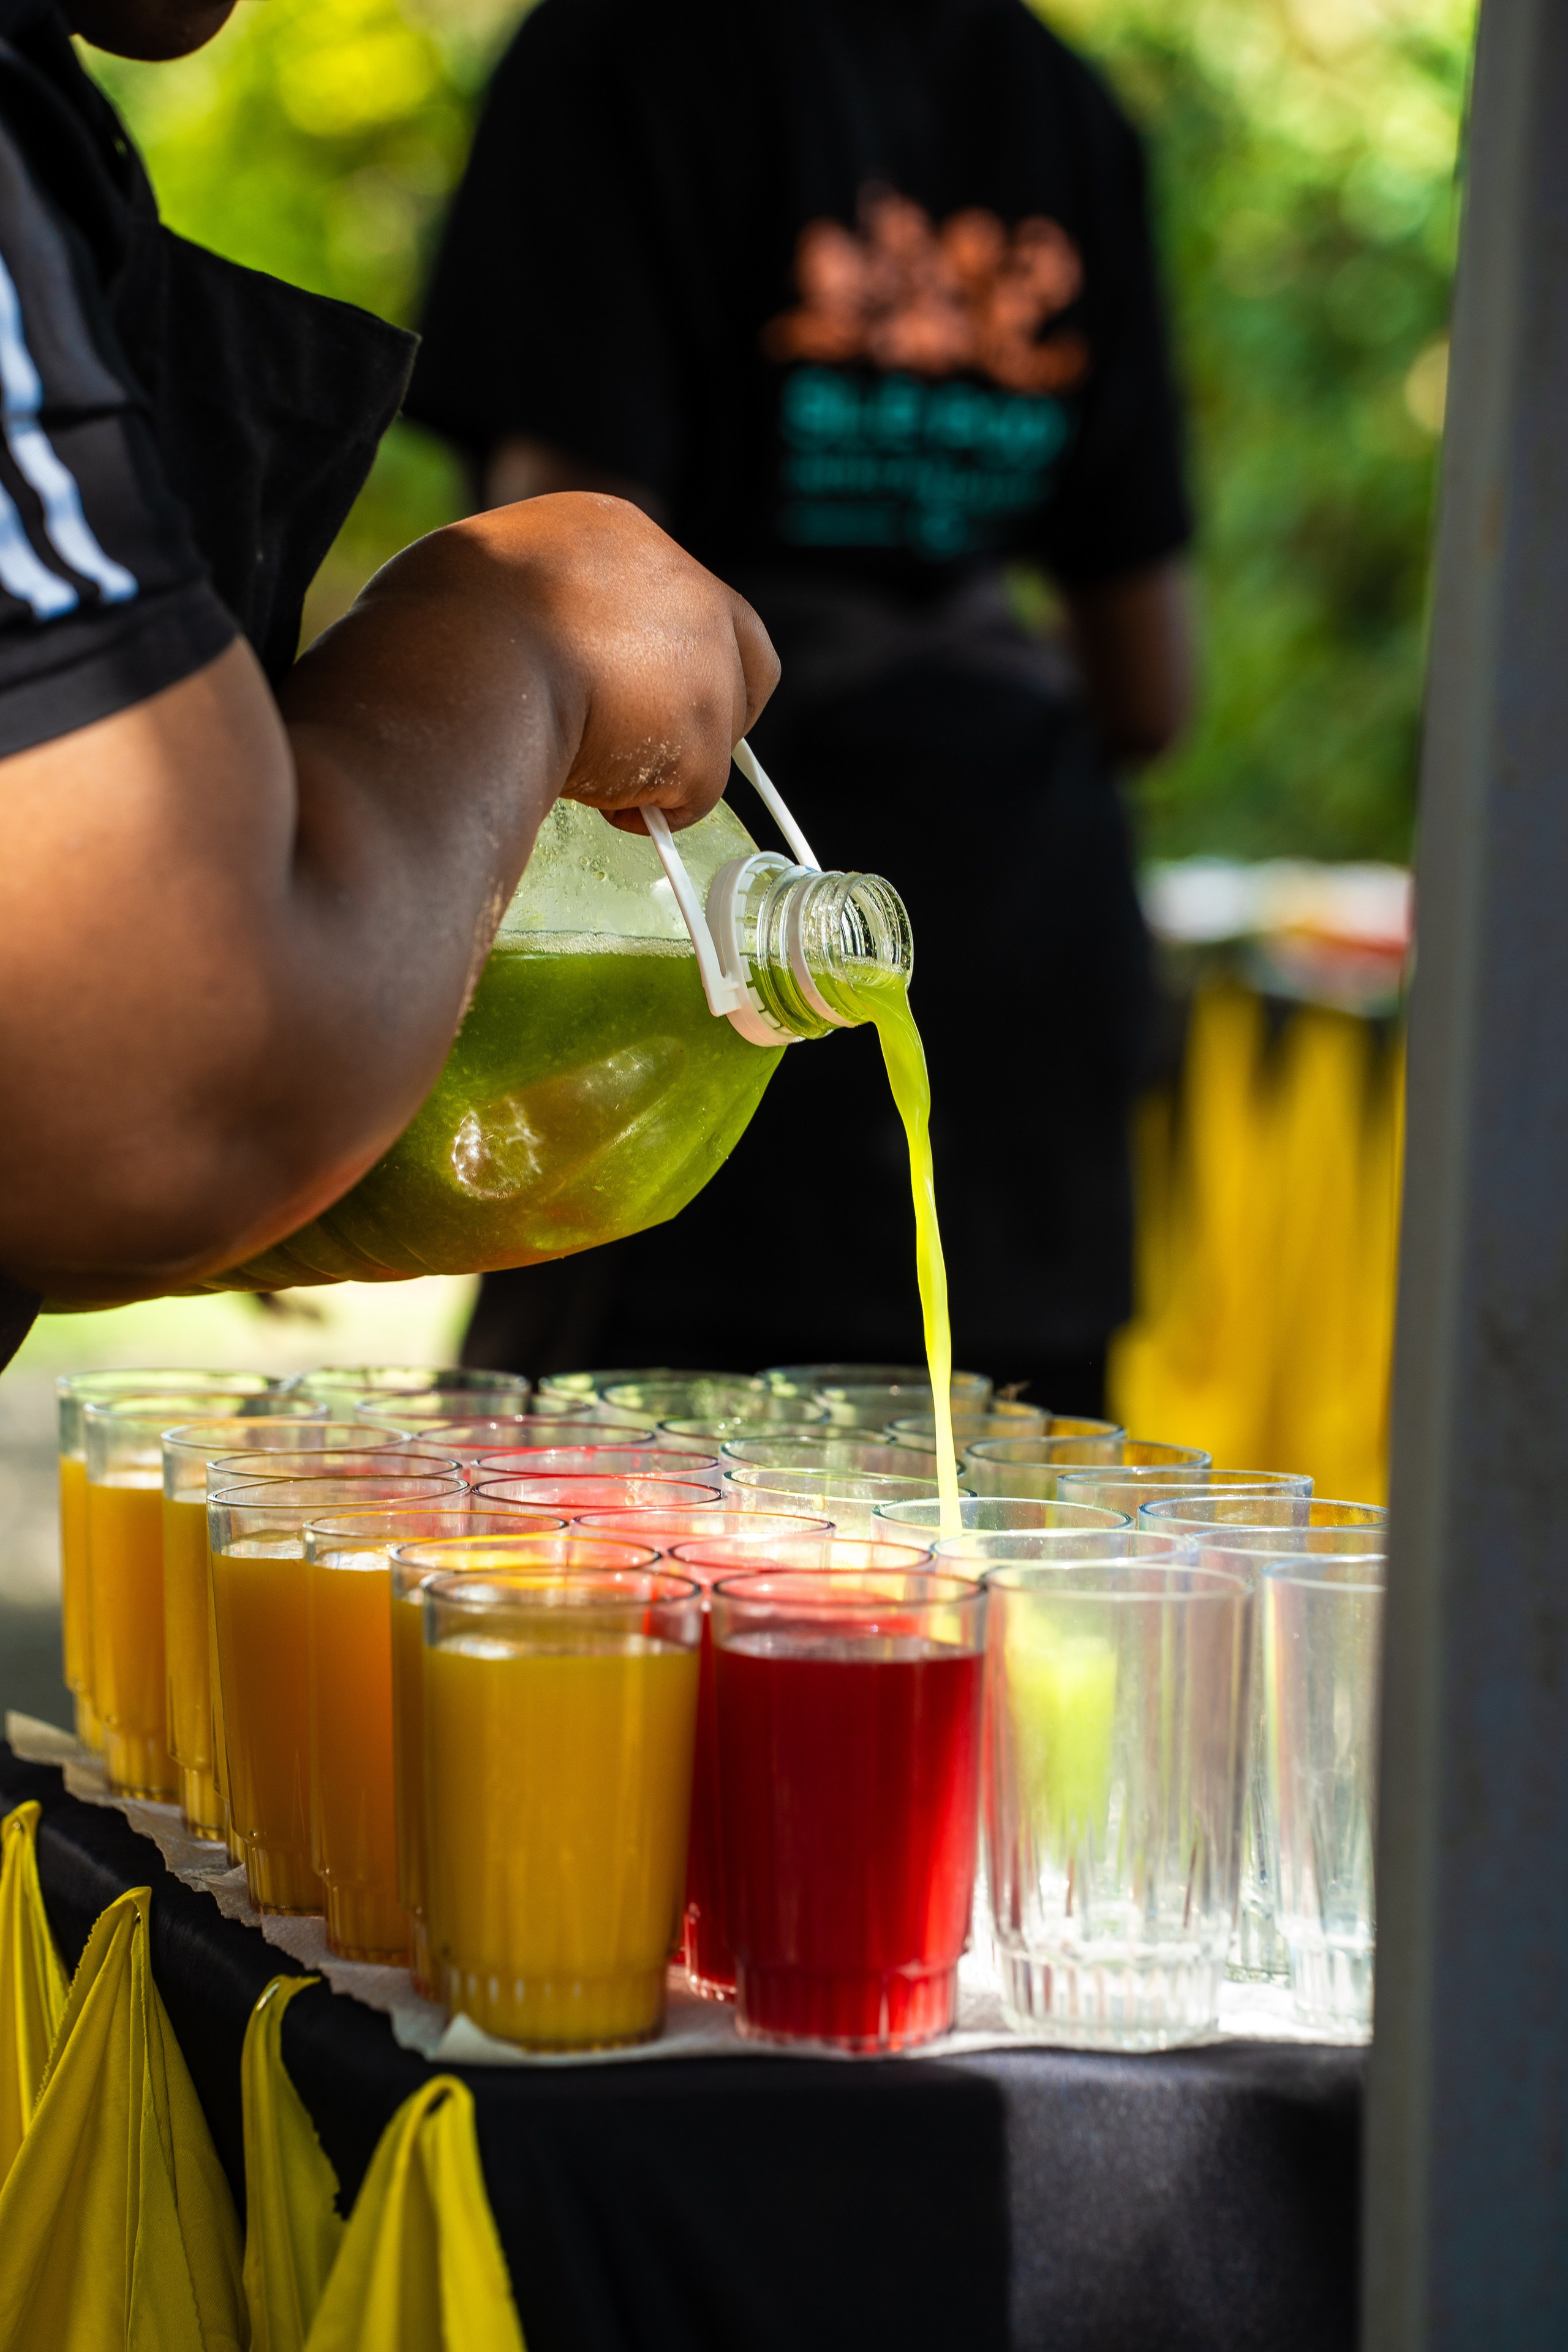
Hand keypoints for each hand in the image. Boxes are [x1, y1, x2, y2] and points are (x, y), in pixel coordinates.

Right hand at [462, 492, 779, 832]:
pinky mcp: (703, 736)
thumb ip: (541, 603)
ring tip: (589, 775)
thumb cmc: (438, 625)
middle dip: (708, 712)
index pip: (684, 593)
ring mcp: (705, 662)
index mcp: (620, 534)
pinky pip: (693, 794)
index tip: (637, 691)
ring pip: (712, 735)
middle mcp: (684, 586)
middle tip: (647, 747)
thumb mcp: (491, 580)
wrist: (464, 659)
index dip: (670, 653)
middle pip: (744, 659)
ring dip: (661, 764)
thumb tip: (536, 650)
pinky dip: (651, 810)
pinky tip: (597, 802)